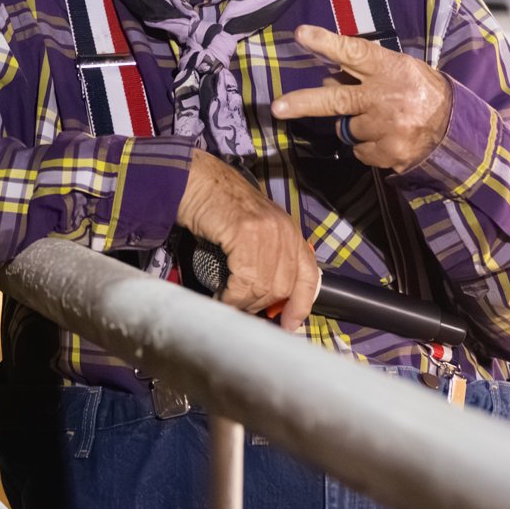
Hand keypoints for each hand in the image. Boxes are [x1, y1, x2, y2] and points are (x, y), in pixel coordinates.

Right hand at [175, 150, 320, 331]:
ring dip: (243, 302)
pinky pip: (244, 279)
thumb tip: (270, 299)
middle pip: (284, 288)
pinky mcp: (246, 232)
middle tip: (240, 308)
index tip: (289, 326)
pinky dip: (232, 295)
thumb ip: (269, 258)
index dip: (301, 305)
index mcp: (291, 233)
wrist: (200, 182)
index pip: (309, 276)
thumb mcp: (256, 232)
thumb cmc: (222, 209)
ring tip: (228, 301)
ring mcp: (268, 231)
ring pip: (263, 287)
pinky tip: (221, 295)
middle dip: (261, 306)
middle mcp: (285, 232)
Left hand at [271, 25, 453, 170]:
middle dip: (303, 103)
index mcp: (390, 69)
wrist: (457, 129)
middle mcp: (386, 97)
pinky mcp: (389, 153)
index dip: (327, 43)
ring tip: (381, 119)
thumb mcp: (401, 70)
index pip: (354, 52)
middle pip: (336, 100)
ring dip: (356, 125)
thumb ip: (366, 73)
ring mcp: (387, 127)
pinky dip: (367, 145)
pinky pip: (359, 151)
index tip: (302, 35)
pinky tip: (386, 136)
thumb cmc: (422, 92)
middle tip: (277, 107)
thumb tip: (328, 80)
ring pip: (347, 129)